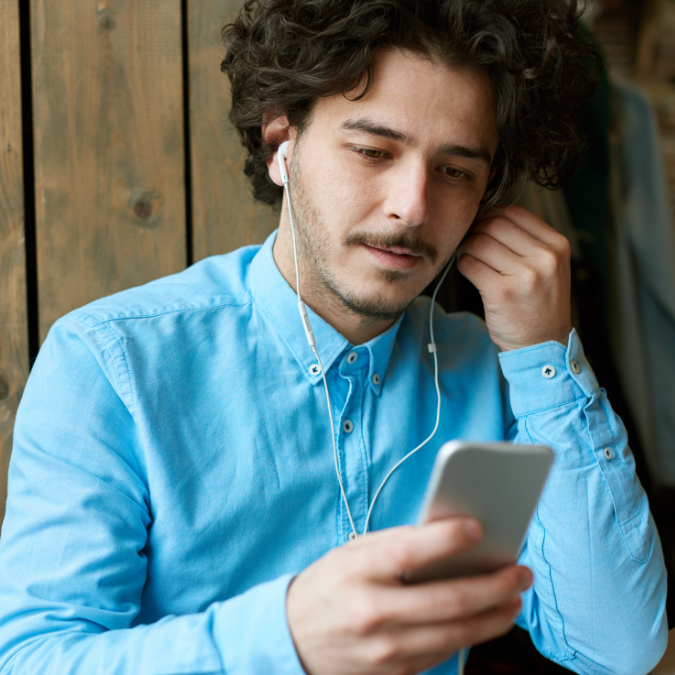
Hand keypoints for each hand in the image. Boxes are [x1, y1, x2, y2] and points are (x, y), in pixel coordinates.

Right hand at [286, 519, 531, 674]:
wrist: (294, 638)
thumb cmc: (331, 584)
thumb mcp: (354, 553)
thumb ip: (398, 544)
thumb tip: (451, 535)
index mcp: (359, 571)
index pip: (409, 551)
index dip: (448, 538)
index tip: (479, 527)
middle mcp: (373, 612)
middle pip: (449, 600)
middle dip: (494, 585)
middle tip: (521, 572)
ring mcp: (385, 649)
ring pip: (457, 633)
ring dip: (495, 615)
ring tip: (514, 596)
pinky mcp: (395, 673)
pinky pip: (444, 652)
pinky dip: (471, 634)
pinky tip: (486, 618)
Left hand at [457, 204, 571, 350]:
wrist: (543, 343)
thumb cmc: (539, 303)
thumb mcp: (549, 266)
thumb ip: (526, 240)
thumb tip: (487, 214)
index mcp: (557, 245)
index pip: (514, 212)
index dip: (490, 213)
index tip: (479, 223)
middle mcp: (544, 258)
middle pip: (494, 224)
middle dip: (475, 229)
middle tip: (468, 240)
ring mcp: (524, 276)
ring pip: (479, 243)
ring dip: (466, 247)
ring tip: (468, 256)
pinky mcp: (502, 293)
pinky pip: (470, 265)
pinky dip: (463, 265)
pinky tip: (469, 271)